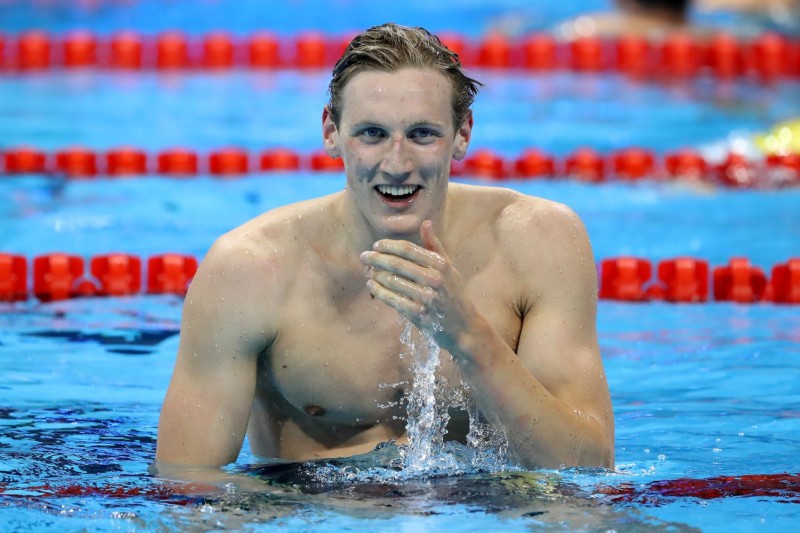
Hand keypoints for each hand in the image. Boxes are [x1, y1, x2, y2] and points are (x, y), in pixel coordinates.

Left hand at [359, 220, 480, 355]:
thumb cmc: (454, 294)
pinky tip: (371, 286)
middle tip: (364, 256)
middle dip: (377, 259)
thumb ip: (435, 246)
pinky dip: (379, 292)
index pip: (409, 249)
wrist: (463, 326)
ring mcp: (426, 298)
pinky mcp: (419, 314)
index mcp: (441, 265)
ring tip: (367, 271)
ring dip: (376, 275)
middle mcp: (435, 279)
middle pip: (398, 264)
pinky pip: (393, 300)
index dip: (389, 246)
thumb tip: (425, 223)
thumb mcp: (449, 268)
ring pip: (392, 281)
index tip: (376, 245)